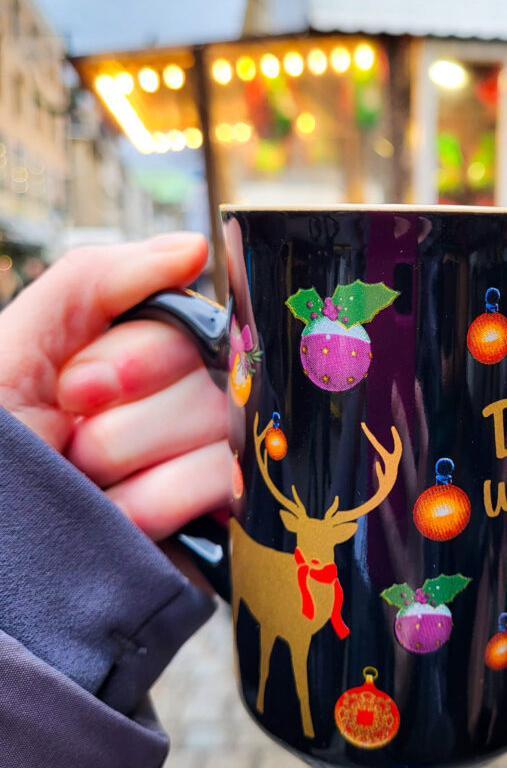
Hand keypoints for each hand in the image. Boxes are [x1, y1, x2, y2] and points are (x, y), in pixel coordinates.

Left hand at [0, 234, 229, 539]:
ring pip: (217, 421)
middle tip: (73, 446)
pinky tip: (120, 520)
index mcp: (131, 351)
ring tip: (90, 489)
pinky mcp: (216, 509)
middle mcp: (174, 395)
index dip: (126, 359)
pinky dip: (156, 502)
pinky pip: (225, 478)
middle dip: (121, 418)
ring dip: (131, 463)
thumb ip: (95, 280)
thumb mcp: (16, 348)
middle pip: (203, 370)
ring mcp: (200, 453)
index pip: (181, 321)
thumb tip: (194, 248)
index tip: (72, 392)